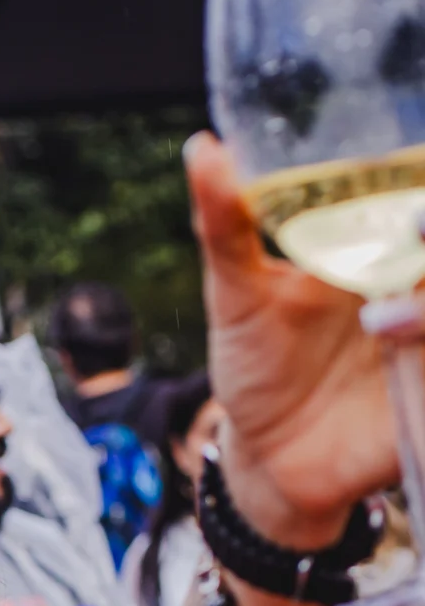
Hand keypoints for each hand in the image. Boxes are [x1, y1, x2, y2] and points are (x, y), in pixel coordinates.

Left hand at [188, 131, 417, 545]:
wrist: (271, 457)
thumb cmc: (257, 365)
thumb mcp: (236, 295)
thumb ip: (226, 225)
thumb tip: (201, 148)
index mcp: (382, 240)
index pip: (417, 184)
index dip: (416, 172)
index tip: (404, 198)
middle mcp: (417, 279)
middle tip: (410, 228)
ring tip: (376, 318)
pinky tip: (391, 342)